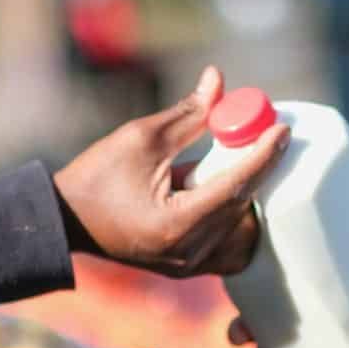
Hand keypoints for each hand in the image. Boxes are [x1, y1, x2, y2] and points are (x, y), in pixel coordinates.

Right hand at [53, 66, 289, 277]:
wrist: (65, 221)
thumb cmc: (96, 178)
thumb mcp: (141, 138)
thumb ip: (188, 114)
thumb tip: (218, 79)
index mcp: (176, 224)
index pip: (236, 186)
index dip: (264, 155)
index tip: (283, 129)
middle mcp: (188, 253)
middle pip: (243, 209)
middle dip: (258, 172)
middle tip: (267, 138)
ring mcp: (189, 267)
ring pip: (240, 232)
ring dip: (248, 199)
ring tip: (248, 165)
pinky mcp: (187, 268)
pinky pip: (228, 248)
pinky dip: (236, 220)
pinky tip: (234, 194)